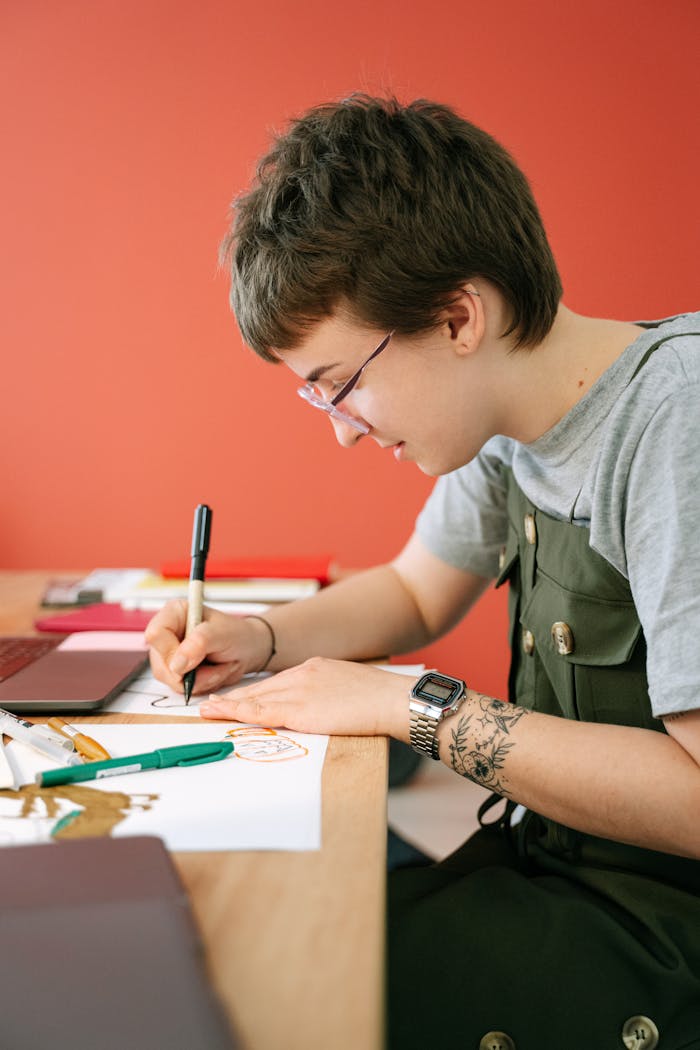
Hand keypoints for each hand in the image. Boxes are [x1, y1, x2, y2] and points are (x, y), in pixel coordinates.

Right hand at [145, 600, 272, 695]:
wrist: (247, 650)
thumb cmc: (237, 635)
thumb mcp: (223, 634)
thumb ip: (199, 643)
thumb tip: (176, 664)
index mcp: (174, 613)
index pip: (156, 634)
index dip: (172, 652)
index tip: (195, 659)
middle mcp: (167, 633)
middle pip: (161, 664)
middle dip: (193, 672)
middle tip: (218, 664)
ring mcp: (168, 654)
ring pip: (170, 679)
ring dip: (201, 680)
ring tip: (219, 666)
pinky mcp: (174, 671)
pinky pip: (179, 688)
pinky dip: (201, 685)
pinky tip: (214, 673)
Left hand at [200, 657, 412, 739]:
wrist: (393, 700)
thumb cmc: (382, 699)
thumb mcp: (351, 687)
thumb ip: (331, 694)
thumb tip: (325, 708)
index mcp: (316, 667)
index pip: (278, 681)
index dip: (256, 691)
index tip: (240, 698)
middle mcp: (303, 674)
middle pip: (262, 688)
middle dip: (236, 697)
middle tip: (212, 704)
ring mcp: (299, 690)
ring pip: (256, 698)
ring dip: (229, 706)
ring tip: (207, 710)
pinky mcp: (300, 710)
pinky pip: (261, 712)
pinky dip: (237, 712)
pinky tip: (221, 713)